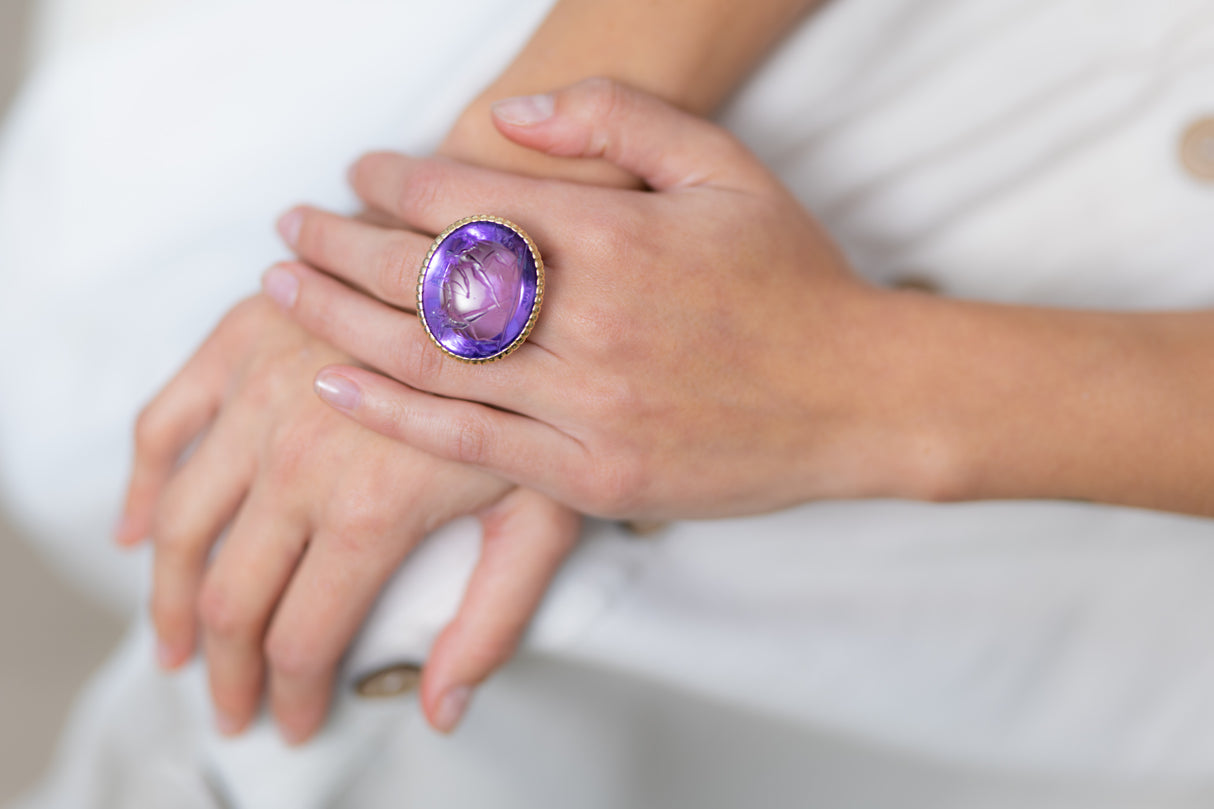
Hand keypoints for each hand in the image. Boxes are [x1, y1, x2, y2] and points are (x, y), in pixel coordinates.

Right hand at [116, 296, 579, 740]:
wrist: (508, 256)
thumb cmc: (537, 381)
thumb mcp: (543, 509)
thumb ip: (494, 613)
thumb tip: (444, 707)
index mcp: (372, 509)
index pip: (302, 639)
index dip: (291, 697)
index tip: (293, 722)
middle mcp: (300, 458)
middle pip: (228, 599)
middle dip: (223, 669)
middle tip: (232, 704)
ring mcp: (261, 396)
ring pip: (178, 525)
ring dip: (163, 599)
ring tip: (173, 644)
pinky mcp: (240, 341)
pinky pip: (161, 423)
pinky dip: (139, 483)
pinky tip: (136, 529)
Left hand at [262, 79, 947, 520]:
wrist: (860, 397)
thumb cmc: (792, 279)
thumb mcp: (726, 168)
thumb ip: (620, 119)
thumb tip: (513, 112)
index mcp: (620, 237)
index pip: (469, 199)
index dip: (394, 181)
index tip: (355, 172)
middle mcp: (593, 321)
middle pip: (428, 278)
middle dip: (341, 246)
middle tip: (289, 227)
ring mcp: (588, 406)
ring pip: (430, 359)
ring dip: (340, 320)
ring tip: (281, 290)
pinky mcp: (592, 476)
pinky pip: (469, 441)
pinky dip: (391, 409)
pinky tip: (331, 378)